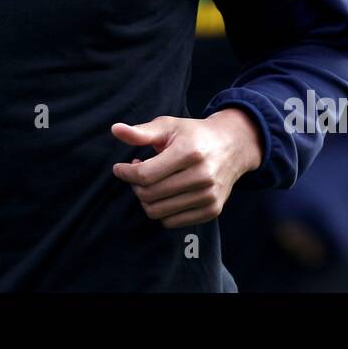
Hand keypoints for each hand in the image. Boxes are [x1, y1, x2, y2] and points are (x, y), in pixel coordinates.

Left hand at [111, 110, 262, 226]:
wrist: (232, 147)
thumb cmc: (194, 135)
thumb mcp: (168, 126)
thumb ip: (141, 132)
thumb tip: (115, 129)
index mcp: (190, 152)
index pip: (145, 175)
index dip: (126, 173)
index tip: (120, 168)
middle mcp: (203, 176)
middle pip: (150, 195)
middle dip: (135, 185)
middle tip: (137, 173)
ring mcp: (209, 196)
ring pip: (158, 212)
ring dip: (146, 199)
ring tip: (151, 182)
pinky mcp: (212, 210)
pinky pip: (172, 222)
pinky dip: (161, 210)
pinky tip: (164, 193)